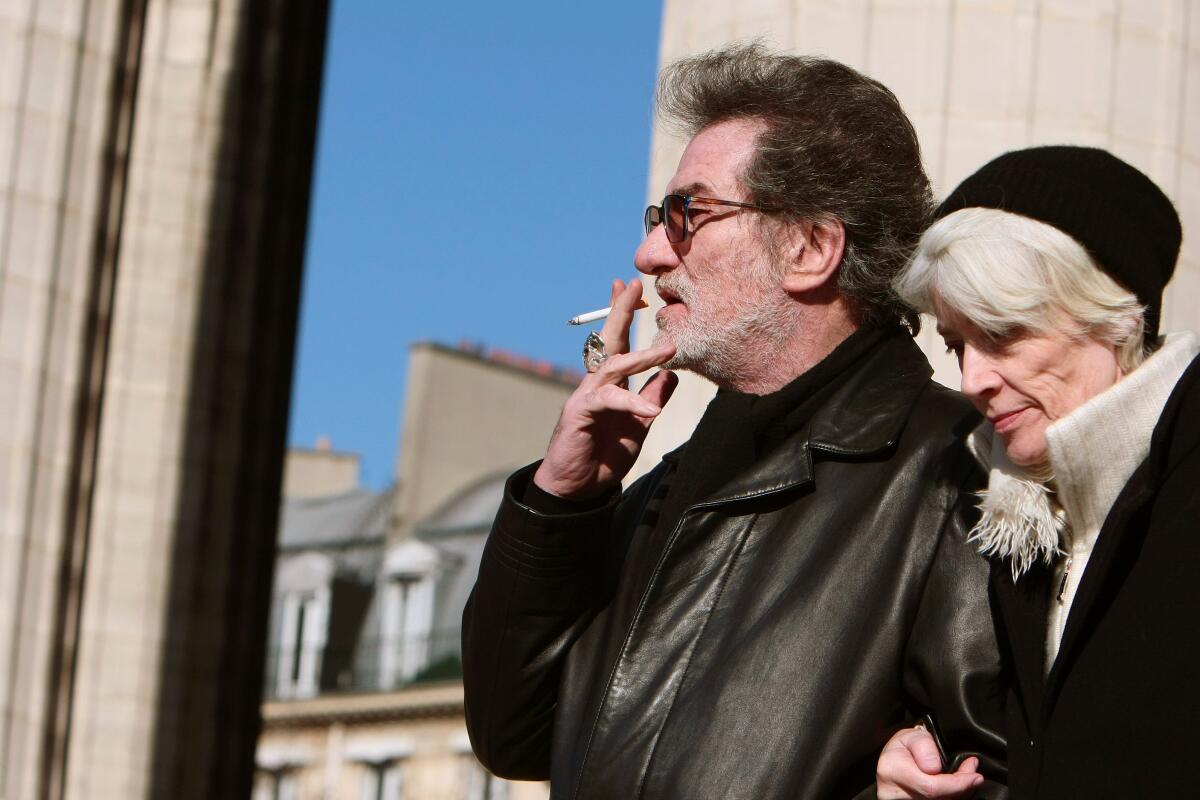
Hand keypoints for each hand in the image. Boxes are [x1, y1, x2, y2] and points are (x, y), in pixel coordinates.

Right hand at [533, 278, 676, 498]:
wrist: (576, 488)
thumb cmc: (604, 455)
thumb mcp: (638, 425)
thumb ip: (652, 398)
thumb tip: (671, 375)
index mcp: (609, 384)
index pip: (619, 343)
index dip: (625, 315)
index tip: (632, 288)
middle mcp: (595, 383)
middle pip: (608, 340)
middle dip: (620, 311)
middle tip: (632, 286)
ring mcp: (585, 396)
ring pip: (612, 366)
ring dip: (640, 357)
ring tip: (667, 351)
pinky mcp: (579, 414)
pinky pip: (608, 401)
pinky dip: (631, 404)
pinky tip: (651, 410)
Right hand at [876, 726, 982, 798]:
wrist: (891, 762)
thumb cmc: (902, 748)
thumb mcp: (911, 736)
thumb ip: (924, 746)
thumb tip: (935, 768)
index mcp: (893, 772)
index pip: (931, 787)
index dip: (957, 784)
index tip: (975, 776)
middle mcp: (895, 793)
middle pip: (939, 799)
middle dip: (962, 787)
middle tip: (974, 773)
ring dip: (959, 792)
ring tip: (967, 776)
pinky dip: (952, 795)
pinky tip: (959, 785)